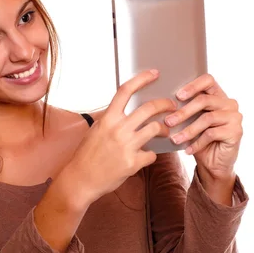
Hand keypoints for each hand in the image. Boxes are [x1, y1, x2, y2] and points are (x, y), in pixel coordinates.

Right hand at [63, 69, 174, 204]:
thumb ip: (111, 119)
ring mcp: (126, 146)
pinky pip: (152, 154)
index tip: (154, 73)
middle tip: (172, 106)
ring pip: (155, 129)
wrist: (81, 179)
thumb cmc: (87, 154)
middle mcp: (118, 129)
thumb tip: (126, 109)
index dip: (142, 79)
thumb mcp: (96, 130)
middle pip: (149, 108)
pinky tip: (146, 156)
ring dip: (164, 129)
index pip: (125, 91)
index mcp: (108, 119)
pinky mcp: (133, 163)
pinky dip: (151, 154)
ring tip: (164, 131)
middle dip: (165, 104)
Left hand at [165, 73, 242, 178]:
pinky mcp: (236, 132)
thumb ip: (184, 110)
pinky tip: (187, 150)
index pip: (207, 80)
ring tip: (175, 139)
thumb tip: (163, 105)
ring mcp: (235, 117)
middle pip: (204, 100)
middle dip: (183, 112)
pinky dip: (197, 143)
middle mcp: (229, 103)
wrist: (213, 164)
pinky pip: (211, 134)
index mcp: (217, 95)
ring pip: (207, 118)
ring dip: (188, 130)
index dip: (193, 86)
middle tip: (168, 122)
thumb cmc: (199, 139)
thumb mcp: (191, 123)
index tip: (177, 96)